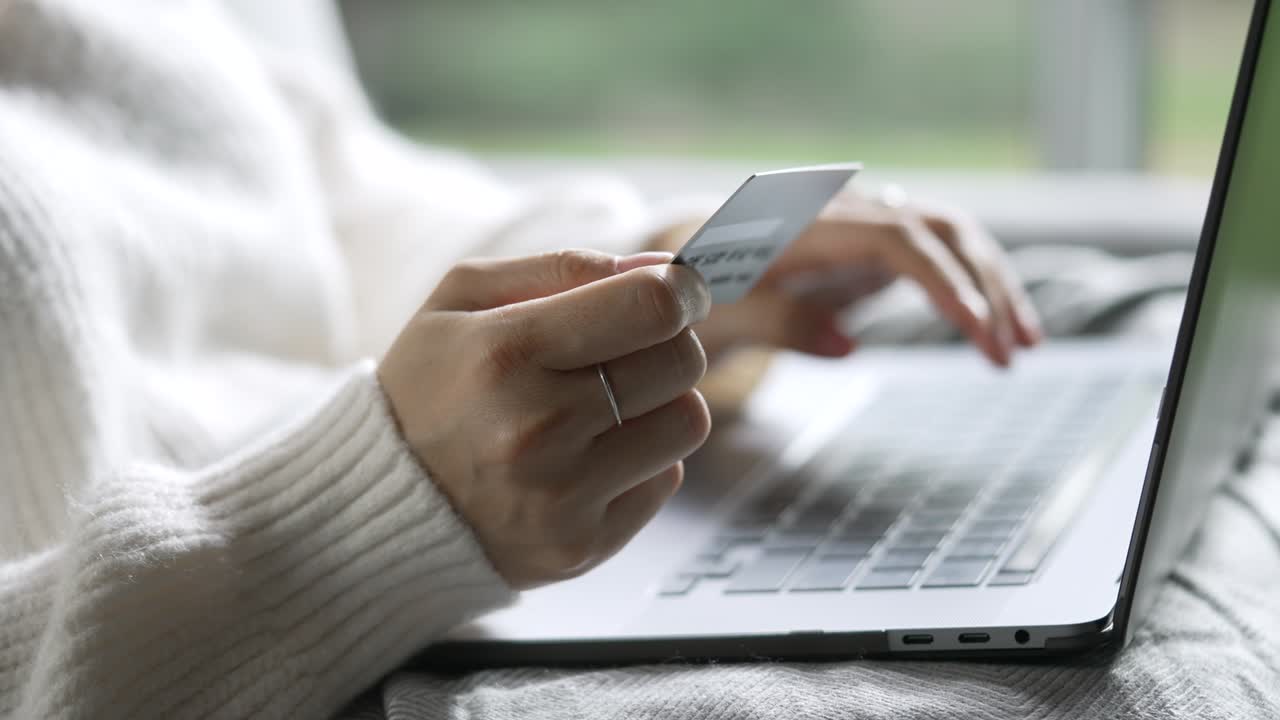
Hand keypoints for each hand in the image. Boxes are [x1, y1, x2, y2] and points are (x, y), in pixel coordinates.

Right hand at [378, 249, 712, 588]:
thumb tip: (664, 269)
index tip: (676, 291)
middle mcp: (537, 429)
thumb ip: (565, 267)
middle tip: (631, 348)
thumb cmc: (428, 388)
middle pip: (681, 362)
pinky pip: (666, 480)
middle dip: (668, 343)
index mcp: (506, 353)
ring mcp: (562, 497)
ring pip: (688, 422)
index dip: (679, 290)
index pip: (650, 307)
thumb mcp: (463, 299)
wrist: (376, 505)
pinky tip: (588, 457)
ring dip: (661, 404)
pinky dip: (642, 461)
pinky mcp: (583, 545)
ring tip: (606, 406)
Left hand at [654, 186, 1041, 366]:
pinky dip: (973, 288)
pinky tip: (996, 330)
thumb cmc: (698, 289)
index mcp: (808, 222)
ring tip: (1022, 346)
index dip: (941, 280)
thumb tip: (851, 348)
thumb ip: (779, 325)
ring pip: (951, 238)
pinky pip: (940, 256)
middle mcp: (848, 212)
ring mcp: (868, 225)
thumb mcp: (722, 314)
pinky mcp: (877, 247)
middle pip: (938, 230)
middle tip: (1010, 352)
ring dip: (993, 285)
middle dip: (984, 286)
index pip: (896, 239)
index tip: (975, 326)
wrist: (687, 262)